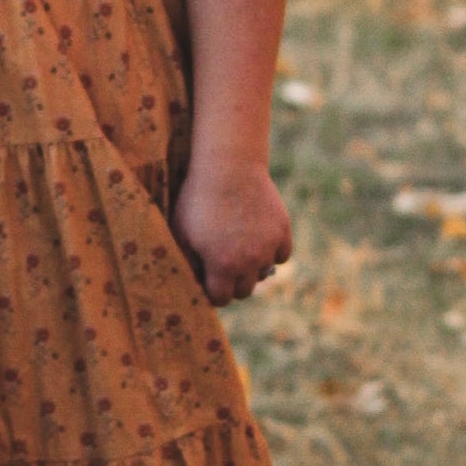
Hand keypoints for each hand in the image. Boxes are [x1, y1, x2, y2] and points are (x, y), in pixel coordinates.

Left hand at [173, 160, 293, 306]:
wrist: (228, 167)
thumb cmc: (198, 200)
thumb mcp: (182, 233)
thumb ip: (188, 263)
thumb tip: (194, 283)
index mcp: (222, 267)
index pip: (221, 299)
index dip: (211, 291)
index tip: (207, 279)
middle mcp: (249, 262)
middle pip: (243, 290)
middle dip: (231, 281)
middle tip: (223, 263)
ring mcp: (268, 247)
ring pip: (263, 273)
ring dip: (251, 267)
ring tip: (238, 247)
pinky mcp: (283, 230)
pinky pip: (281, 256)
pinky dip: (271, 252)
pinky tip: (258, 240)